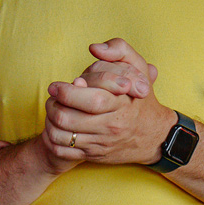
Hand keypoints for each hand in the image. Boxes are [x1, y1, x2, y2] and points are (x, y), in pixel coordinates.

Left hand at [43, 39, 175, 165]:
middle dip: (52, 106)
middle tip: (52, 98)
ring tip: (53, 110)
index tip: (55, 86)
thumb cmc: (140, 99)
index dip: (66, 92)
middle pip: (66, 118)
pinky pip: (61, 150)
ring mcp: (101, 143)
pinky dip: (51, 138)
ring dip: (49, 121)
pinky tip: (55, 127)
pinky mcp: (93, 156)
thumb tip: (95, 48)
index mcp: (121, 104)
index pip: (89, 99)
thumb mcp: (138, 69)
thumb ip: (119, 50)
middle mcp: (111, 126)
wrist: (154, 136)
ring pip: (59, 135)